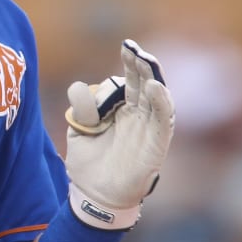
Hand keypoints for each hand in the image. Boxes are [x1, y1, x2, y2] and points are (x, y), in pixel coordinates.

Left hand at [62, 39, 175, 229]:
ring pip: (157, 97)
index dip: (129, 62)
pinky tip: (155, 87)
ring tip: (145, 60)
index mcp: (122, 109)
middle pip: (146, 83)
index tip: (126, 45)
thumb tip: (79, 86)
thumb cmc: (88, 165)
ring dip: (153, 77)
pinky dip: (162, 102)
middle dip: (142, 64)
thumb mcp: (78, 131)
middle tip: (134, 48)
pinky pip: (164, 119)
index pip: (130, 79)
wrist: (95, 196)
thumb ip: (81, 109)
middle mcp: (139, 115)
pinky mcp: (157, 143)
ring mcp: (149, 128)